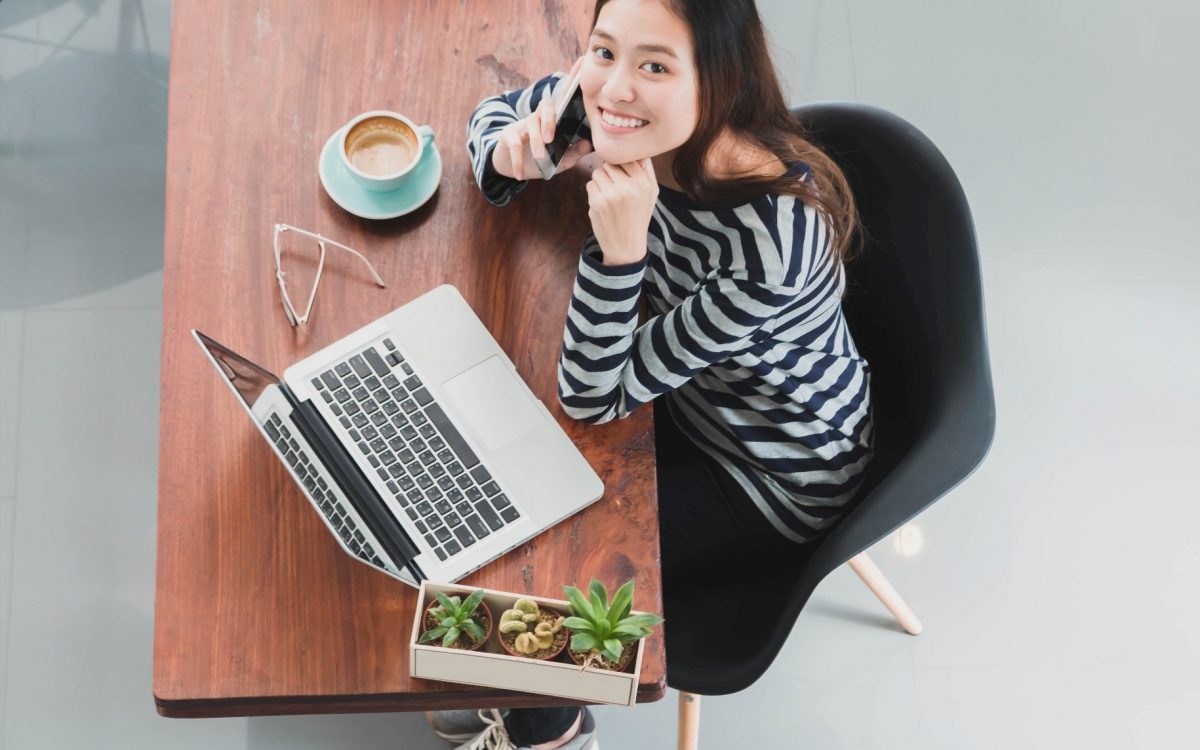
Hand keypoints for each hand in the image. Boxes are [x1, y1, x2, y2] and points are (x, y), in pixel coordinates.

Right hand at [491, 57, 593, 180]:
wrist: (514, 168)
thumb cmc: (539, 160)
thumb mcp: (559, 160)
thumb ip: (573, 153)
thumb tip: (587, 144)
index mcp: (554, 120)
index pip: (563, 99)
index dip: (572, 81)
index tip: (581, 64)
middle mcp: (539, 117)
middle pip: (545, 107)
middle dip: (549, 121)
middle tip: (550, 139)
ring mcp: (522, 124)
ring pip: (530, 124)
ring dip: (534, 141)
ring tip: (540, 157)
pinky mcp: (508, 135)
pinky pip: (514, 144)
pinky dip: (518, 161)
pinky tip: (520, 174)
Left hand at [585, 158, 658, 265]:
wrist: (626, 245)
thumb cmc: (639, 217)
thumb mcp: (651, 194)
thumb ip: (646, 170)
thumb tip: (639, 148)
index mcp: (643, 183)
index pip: (626, 157)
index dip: (622, 164)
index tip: (622, 174)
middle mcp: (627, 187)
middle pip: (609, 163)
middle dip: (610, 173)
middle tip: (616, 187)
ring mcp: (610, 195)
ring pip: (597, 172)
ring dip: (601, 181)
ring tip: (609, 195)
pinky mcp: (596, 203)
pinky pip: (590, 184)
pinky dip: (594, 192)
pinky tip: (603, 203)